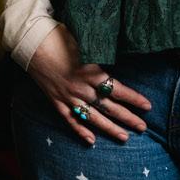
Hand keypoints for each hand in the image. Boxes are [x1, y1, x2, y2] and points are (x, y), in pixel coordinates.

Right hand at [27, 24, 150, 145]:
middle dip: (128, 118)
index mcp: (91, 73)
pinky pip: (70, 120)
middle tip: (143, 127)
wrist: (31, 44)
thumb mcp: (86, 41)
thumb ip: (102, 52)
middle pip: (109, 107)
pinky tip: (91, 141)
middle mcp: (81, 88)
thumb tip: (120, 51)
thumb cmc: (60, 37)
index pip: (118, 90)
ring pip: (92, 117)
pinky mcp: (56, 101)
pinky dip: (80, 131)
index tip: (148, 106)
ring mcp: (68, 97)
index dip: (134, 99)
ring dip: (109, 129)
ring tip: (125, 138)